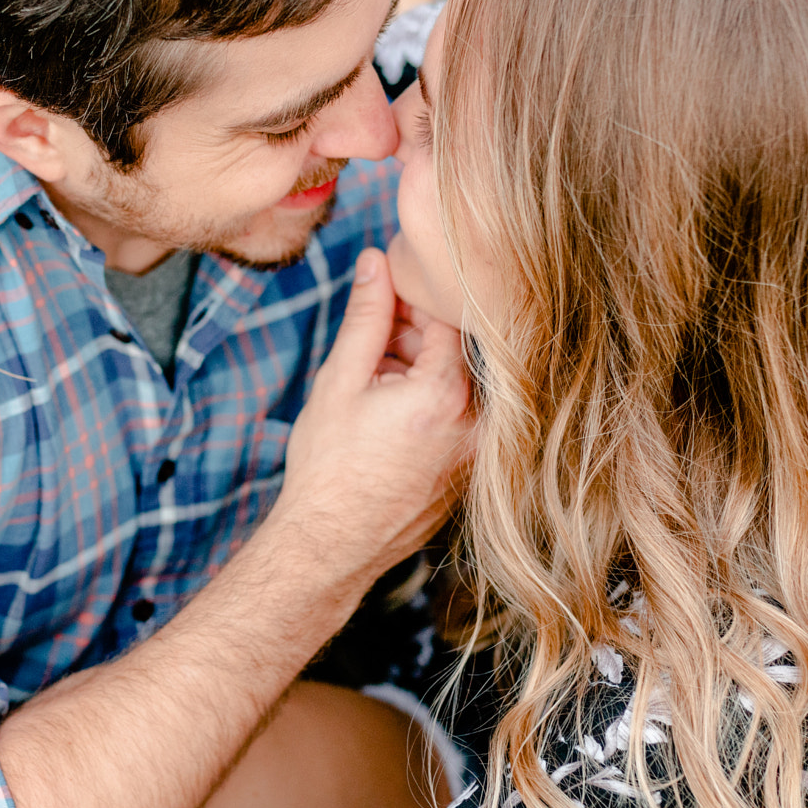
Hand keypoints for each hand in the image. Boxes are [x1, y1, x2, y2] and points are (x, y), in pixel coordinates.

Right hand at [277, 248, 472, 579]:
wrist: (331, 545)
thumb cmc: (329, 467)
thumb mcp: (340, 380)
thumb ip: (366, 316)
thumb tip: (376, 261)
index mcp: (446, 394)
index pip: (447, 316)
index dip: (412, 299)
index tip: (384, 296)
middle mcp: (476, 424)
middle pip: (457, 350)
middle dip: (413, 338)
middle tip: (370, 345)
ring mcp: (479, 453)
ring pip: (459, 385)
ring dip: (421, 372)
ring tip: (374, 386)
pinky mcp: (472, 473)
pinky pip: (461, 420)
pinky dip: (431, 407)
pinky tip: (391, 419)